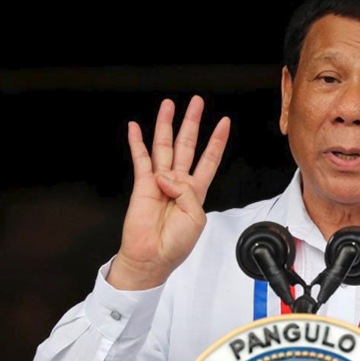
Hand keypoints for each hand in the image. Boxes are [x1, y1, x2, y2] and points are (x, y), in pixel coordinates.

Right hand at [108, 95, 230, 289]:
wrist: (152, 258)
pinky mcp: (142, 185)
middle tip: (196, 103)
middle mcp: (178, 183)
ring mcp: (159, 182)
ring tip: (168, 105)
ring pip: (164, 146)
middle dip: (192, 123)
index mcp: (196, 191)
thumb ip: (187, 193)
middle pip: (187, 145)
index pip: (209, 159)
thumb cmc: (175, 244)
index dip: (217, 141)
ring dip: (165, 125)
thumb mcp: (196, 218)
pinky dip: (137, 143)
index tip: (224, 123)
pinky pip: (140, 159)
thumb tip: (166, 176)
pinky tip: (135, 128)